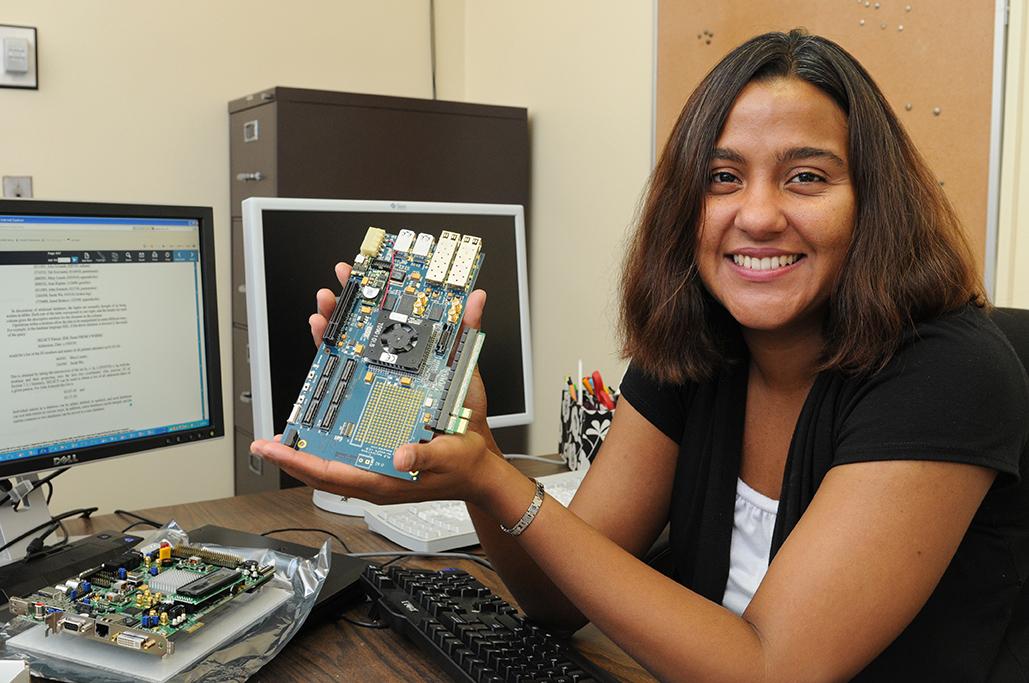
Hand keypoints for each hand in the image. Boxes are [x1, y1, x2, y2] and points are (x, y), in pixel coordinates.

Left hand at [251, 261, 499, 504]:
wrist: (482, 460)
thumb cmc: (462, 465)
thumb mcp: (446, 461)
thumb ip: (423, 458)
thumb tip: (401, 456)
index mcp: (377, 473)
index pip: (325, 466)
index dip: (294, 457)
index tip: (267, 446)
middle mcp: (369, 448)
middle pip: (327, 415)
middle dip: (317, 364)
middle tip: (313, 328)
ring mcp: (377, 426)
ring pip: (342, 392)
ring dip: (332, 350)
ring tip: (327, 315)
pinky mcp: (390, 408)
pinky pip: (362, 383)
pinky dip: (355, 353)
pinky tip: (350, 328)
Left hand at [252, 428, 501, 505]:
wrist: (480, 468)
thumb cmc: (464, 466)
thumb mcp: (448, 457)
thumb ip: (423, 457)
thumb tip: (399, 454)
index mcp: (381, 479)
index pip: (326, 473)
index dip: (294, 461)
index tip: (267, 448)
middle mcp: (370, 471)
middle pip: (319, 461)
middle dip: (291, 446)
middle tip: (265, 436)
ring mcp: (372, 461)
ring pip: (329, 447)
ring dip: (308, 426)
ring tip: (285, 418)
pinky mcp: (379, 448)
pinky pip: (344, 439)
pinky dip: (328, 420)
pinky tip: (320, 404)